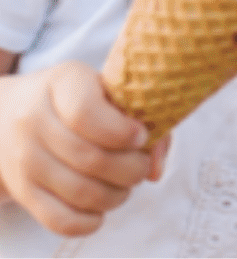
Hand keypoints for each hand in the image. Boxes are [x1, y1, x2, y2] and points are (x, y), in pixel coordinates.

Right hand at [0, 60, 165, 235]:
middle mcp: (35, 120)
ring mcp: (24, 159)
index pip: (86, 114)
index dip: (122, 131)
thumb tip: (156, 170)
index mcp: (64, 82)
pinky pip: (60, 220)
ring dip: (116, 195)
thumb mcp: (107, 89)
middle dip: (130, 168)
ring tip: (125, 183)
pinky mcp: (22, 191)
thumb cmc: (79, 97)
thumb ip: (143, 117)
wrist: (11, 113)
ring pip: (79, 192)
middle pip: (90, 158)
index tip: (142, 136)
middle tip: (140, 165)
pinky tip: (103, 206)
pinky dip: (91, 220)